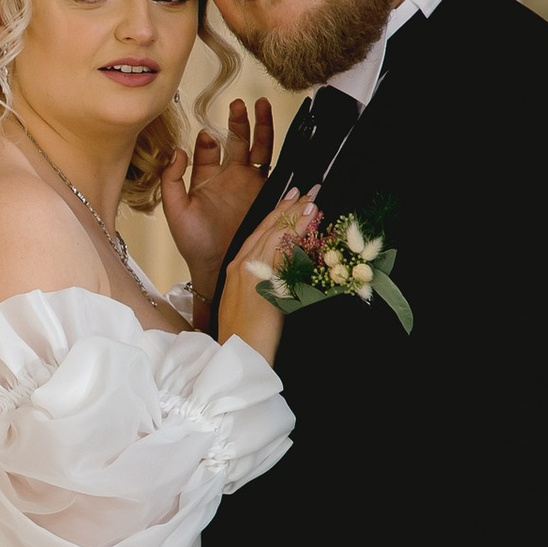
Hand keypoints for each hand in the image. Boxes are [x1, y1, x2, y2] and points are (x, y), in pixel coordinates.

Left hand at [156, 97, 273, 282]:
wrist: (218, 266)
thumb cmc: (193, 242)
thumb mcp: (175, 209)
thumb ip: (171, 180)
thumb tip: (178, 151)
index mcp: (206, 178)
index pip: (208, 148)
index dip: (207, 139)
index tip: (206, 135)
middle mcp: (230, 177)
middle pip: (236, 140)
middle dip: (237, 121)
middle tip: (237, 104)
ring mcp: (250, 183)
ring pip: (258, 147)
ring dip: (260, 126)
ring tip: (260, 104)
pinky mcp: (267, 192)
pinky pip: (275, 166)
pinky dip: (278, 148)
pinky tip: (279, 131)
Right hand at [218, 181, 316, 359]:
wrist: (237, 355)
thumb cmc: (243, 337)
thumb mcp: (248, 304)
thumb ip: (263, 284)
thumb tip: (283, 274)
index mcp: (235, 269)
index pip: (258, 234)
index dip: (276, 215)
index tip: (292, 200)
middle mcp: (240, 266)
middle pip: (267, 229)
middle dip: (289, 208)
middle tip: (308, 191)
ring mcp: (250, 272)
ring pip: (274, 235)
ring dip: (295, 216)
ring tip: (312, 201)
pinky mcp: (262, 282)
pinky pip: (281, 251)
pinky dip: (295, 233)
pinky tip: (308, 222)